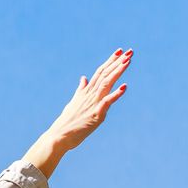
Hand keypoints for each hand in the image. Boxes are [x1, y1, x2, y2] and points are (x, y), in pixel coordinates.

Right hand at [24, 48, 130, 176]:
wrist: (58, 136)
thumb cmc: (66, 122)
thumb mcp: (74, 102)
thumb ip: (81, 90)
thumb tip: (84, 78)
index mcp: (86, 92)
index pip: (100, 72)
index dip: (110, 61)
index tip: (120, 51)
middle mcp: (90, 95)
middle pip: (105, 74)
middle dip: (117, 62)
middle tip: (130, 51)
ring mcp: (93, 104)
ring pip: (106, 84)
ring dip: (117, 72)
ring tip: (127, 62)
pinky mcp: (96, 115)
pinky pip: (106, 102)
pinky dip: (115, 94)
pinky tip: (124, 87)